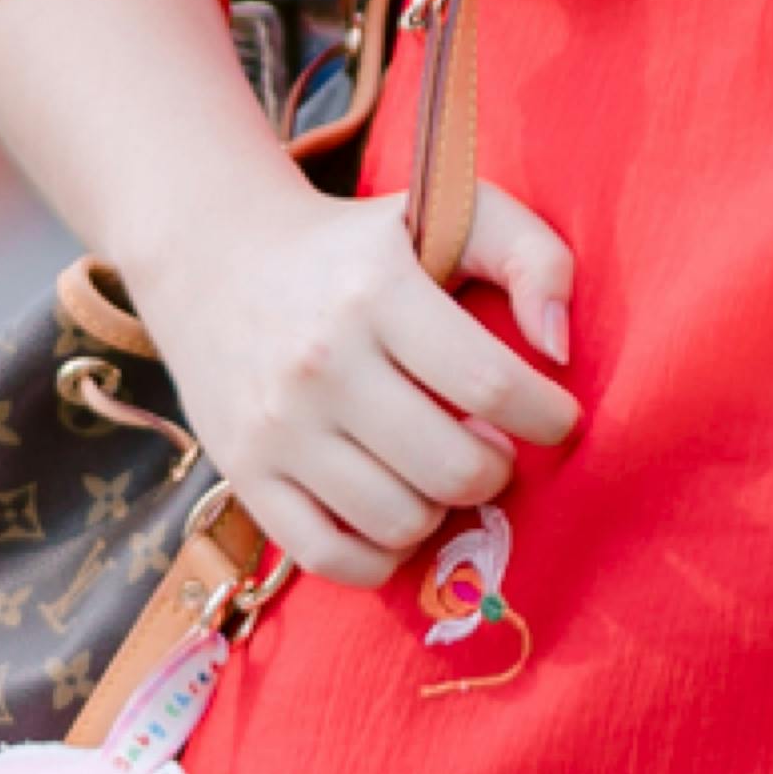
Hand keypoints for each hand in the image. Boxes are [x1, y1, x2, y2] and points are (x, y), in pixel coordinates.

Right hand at [125, 171, 579, 586]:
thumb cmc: (357, 248)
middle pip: (454, 470)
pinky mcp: (245, 472)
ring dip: (440, 511)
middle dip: (496, 470)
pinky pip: (332, 558)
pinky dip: (379, 556)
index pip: (492, 385)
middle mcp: (320, 361)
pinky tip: (393, 513)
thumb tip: (558, 348)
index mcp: (376, 291)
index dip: (547, 417)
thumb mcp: (450, 215)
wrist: (213, 258)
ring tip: (435, 469)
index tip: (553, 415)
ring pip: (401, 522)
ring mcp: (277, 424)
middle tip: (489, 445)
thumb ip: (534, 258)